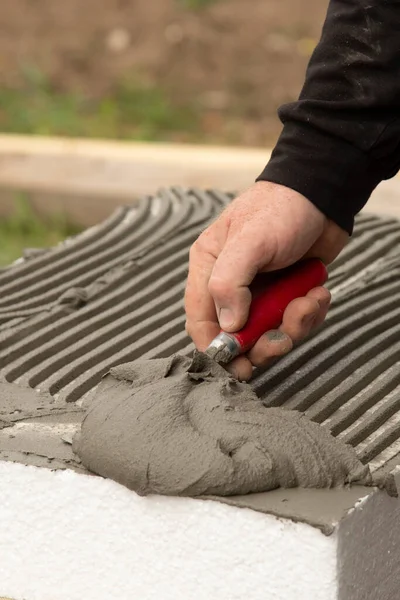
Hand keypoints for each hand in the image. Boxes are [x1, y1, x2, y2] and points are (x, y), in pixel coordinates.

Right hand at [184, 181, 347, 380]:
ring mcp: (262, 292)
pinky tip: (317, 293)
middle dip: (261, 344)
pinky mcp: (287, 295)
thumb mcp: (249, 241)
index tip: (237, 365)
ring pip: (269, 333)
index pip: (200, 320)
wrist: (324, 195)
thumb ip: (229, 283)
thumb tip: (229, 328)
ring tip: (307, 302)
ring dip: (292, 327)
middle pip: (236, 336)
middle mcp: (232, 285)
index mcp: (209, 269)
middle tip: (280, 341)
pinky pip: (295, 322)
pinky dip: (309, 315)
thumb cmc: (281, 209)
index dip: (215, 348)